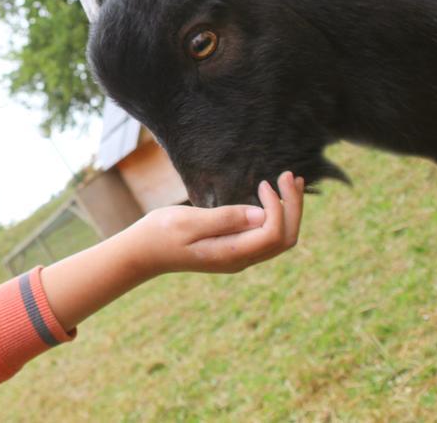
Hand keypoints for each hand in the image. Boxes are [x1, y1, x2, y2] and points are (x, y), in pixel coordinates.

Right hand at [128, 171, 303, 275]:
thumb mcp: (189, 221)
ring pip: (279, 239)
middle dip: (293, 207)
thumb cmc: (161, 233)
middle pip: (285, 238)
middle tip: (291, 176)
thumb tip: (261, 214)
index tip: (265, 182)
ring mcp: (238, 256)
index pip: (273, 233)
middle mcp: (240, 259)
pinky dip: (276, 216)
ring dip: (289, 211)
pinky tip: (273, 197)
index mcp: (231, 253)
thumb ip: (225, 218)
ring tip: (289, 182)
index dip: (278, 207)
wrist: (142, 253)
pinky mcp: (233, 249)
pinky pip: (266, 236)